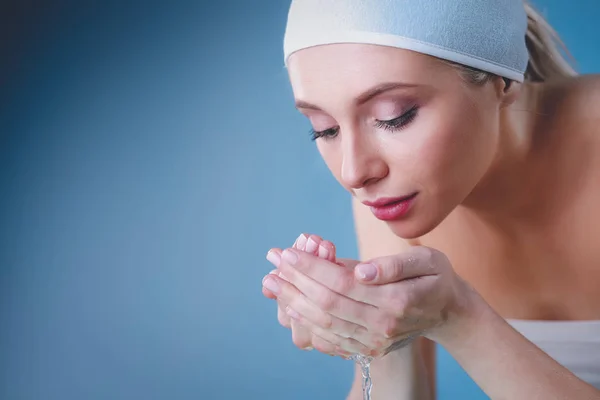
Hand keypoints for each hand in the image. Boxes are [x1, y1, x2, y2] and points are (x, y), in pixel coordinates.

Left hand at [263, 243, 476, 357]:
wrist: (446, 311)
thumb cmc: (434, 277)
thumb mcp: (426, 259)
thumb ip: (394, 265)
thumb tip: (361, 271)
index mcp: (397, 299)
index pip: (343, 283)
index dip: (312, 267)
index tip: (288, 252)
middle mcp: (383, 325)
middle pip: (328, 304)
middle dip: (295, 282)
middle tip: (272, 263)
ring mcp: (375, 341)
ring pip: (325, 324)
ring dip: (294, 303)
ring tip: (272, 283)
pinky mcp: (369, 348)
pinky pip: (331, 340)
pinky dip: (307, 324)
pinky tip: (290, 307)